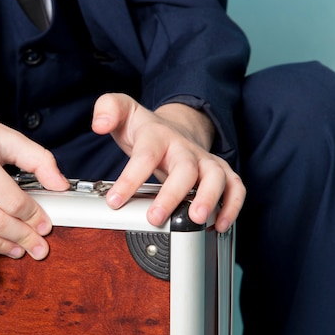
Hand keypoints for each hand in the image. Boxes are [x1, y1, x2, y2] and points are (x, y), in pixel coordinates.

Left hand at [91, 93, 244, 232]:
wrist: (173, 128)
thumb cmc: (145, 128)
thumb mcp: (122, 112)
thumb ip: (107, 109)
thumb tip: (100, 122)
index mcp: (158, 135)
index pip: (146, 155)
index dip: (130, 179)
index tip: (115, 202)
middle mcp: (185, 147)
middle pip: (185, 168)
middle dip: (173, 194)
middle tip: (156, 217)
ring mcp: (204, 160)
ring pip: (216, 176)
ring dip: (210, 199)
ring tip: (197, 220)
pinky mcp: (218, 172)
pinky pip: (235, 187)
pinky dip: (232, 206)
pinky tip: (220, 225)